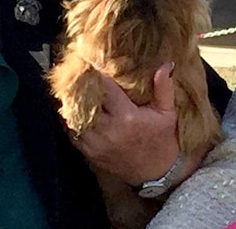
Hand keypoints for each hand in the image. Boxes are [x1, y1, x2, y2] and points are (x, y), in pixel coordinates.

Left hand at [72, 62, 181, 185]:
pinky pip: (70, 131)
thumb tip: (166, 64)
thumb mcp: (167, 113)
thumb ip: (163, 88)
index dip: (95, 73)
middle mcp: (108, 130)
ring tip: (70, 87)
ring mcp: (95, 143)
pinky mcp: (88, 152)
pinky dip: (69, 119)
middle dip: (79, 85)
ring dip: (70, 102)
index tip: (90, 62)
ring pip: (72, 116)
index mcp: (127, 117)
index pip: (104, 88)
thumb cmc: (163, 140)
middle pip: (83, 100)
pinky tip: (71, 108)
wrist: (158, 174)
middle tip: (75, 72)